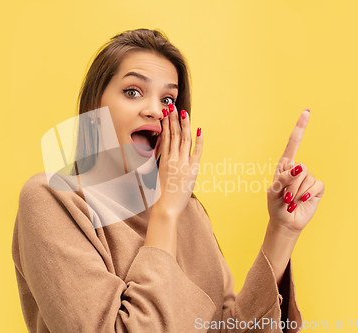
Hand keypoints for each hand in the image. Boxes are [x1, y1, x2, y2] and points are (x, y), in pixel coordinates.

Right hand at [153, 103, 202, 219]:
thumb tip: (163, 154)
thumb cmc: (161, 194)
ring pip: (184, 139)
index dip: (166, 124)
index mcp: (163, 159)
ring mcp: (182, 163)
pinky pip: (197, 151)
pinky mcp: (192, 169)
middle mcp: (172, 158)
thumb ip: (161, 162)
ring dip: (184, 125)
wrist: (166, 206)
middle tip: (172, 107)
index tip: (165, 114)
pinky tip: (199, 129)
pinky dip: (199, 140)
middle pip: (173, 134)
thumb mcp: (158, 174)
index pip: (165, 137)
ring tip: (184, 112)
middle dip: (173, 119)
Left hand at [266, 110, 324, 235]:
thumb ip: (283, 179)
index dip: (300, 127)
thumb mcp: (274, 192)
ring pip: (306, 178)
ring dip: (297, 192)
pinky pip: (316, 185)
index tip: (307, 112)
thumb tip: (299, 167)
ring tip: (291, 201)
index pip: (294, 143)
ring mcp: (308, 178)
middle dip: (291, 184)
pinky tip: (302, 201)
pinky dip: (308, 194)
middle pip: (299, 168)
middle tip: (285, 197)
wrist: (285, 221)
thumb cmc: (276, 205)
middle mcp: (297, 169)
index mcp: (284, 166)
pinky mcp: (316, 188)